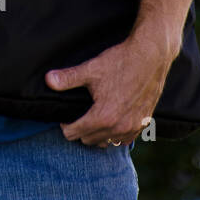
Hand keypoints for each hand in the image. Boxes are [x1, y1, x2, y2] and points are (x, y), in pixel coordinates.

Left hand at [45, 33, 174, 147]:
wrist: (151, 57)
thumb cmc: (121, 62)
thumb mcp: (91, 69)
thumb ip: (68, 78)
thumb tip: (48, 80)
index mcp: (103, 117)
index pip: (73, 134)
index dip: (65, 124)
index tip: (66, 115)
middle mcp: (118, 127)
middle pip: (88, 140)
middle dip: (80, 129)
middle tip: (78, 114)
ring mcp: (132, 127)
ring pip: (106, 142)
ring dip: (97, 134)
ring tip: (93, 117)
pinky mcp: (143, 124)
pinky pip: (124, 139)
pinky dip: (115, 134)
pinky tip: (112, 120)